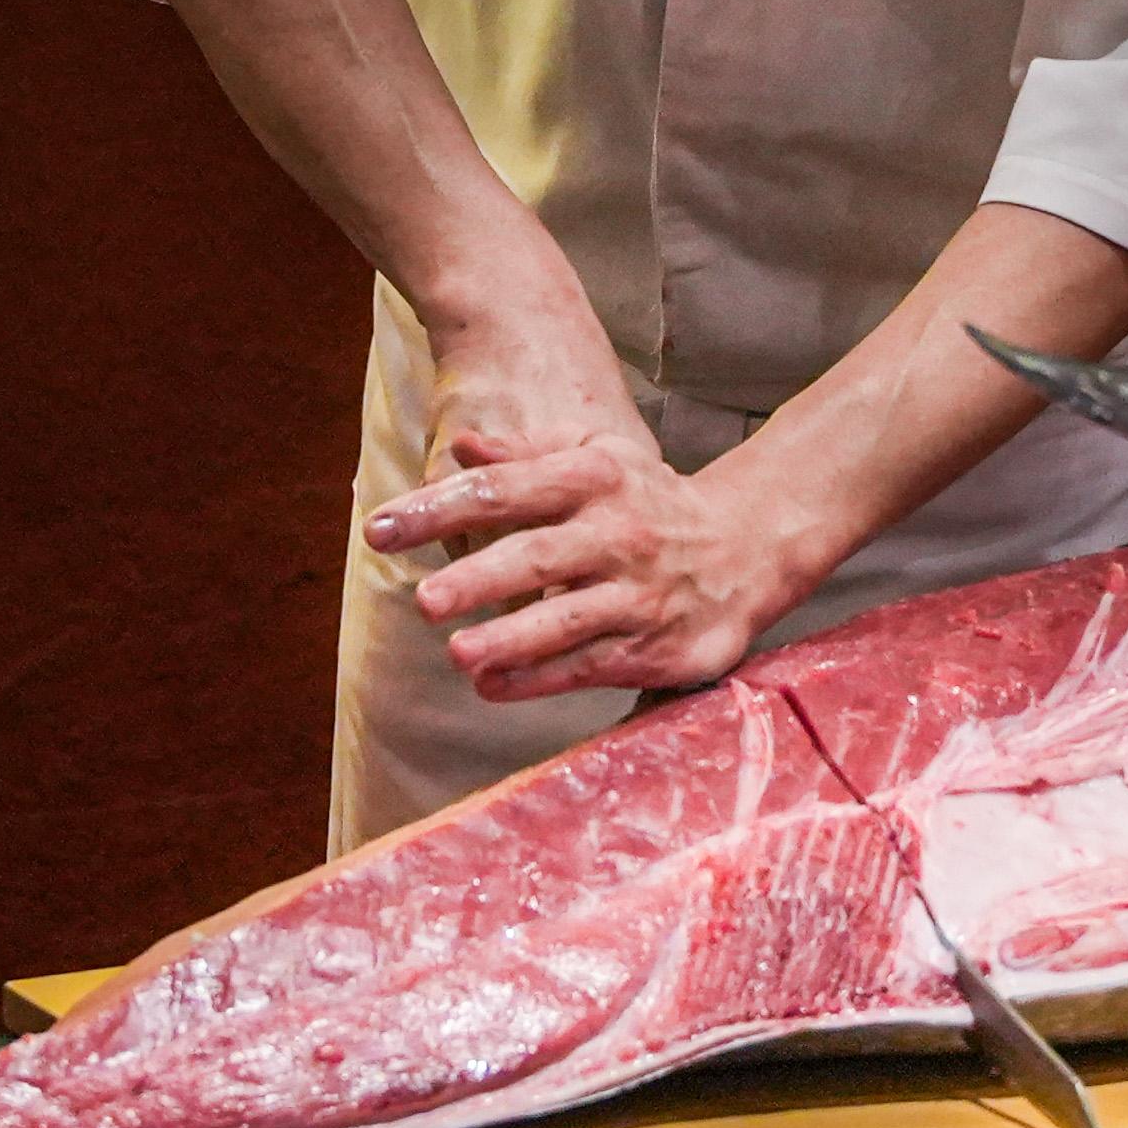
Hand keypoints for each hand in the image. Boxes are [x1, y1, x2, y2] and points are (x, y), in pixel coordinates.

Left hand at [360, 436, 840, 700]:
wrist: (746, 546)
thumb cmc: (649, 500)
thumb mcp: (596, 460)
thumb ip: (525, 458)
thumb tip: (461, 442)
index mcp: (594, 478)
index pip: (506, 490)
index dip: (440, 508)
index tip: (381, 529)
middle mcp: (617, 533)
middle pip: (538, 557)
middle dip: (480, 580)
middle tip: (425, 601)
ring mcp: (637, 593)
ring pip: (567, 621)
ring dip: (511, 640)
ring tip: (459, 654)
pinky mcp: (653, 646)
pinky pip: (589, 666)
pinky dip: (540, 679)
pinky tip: (493, 685)